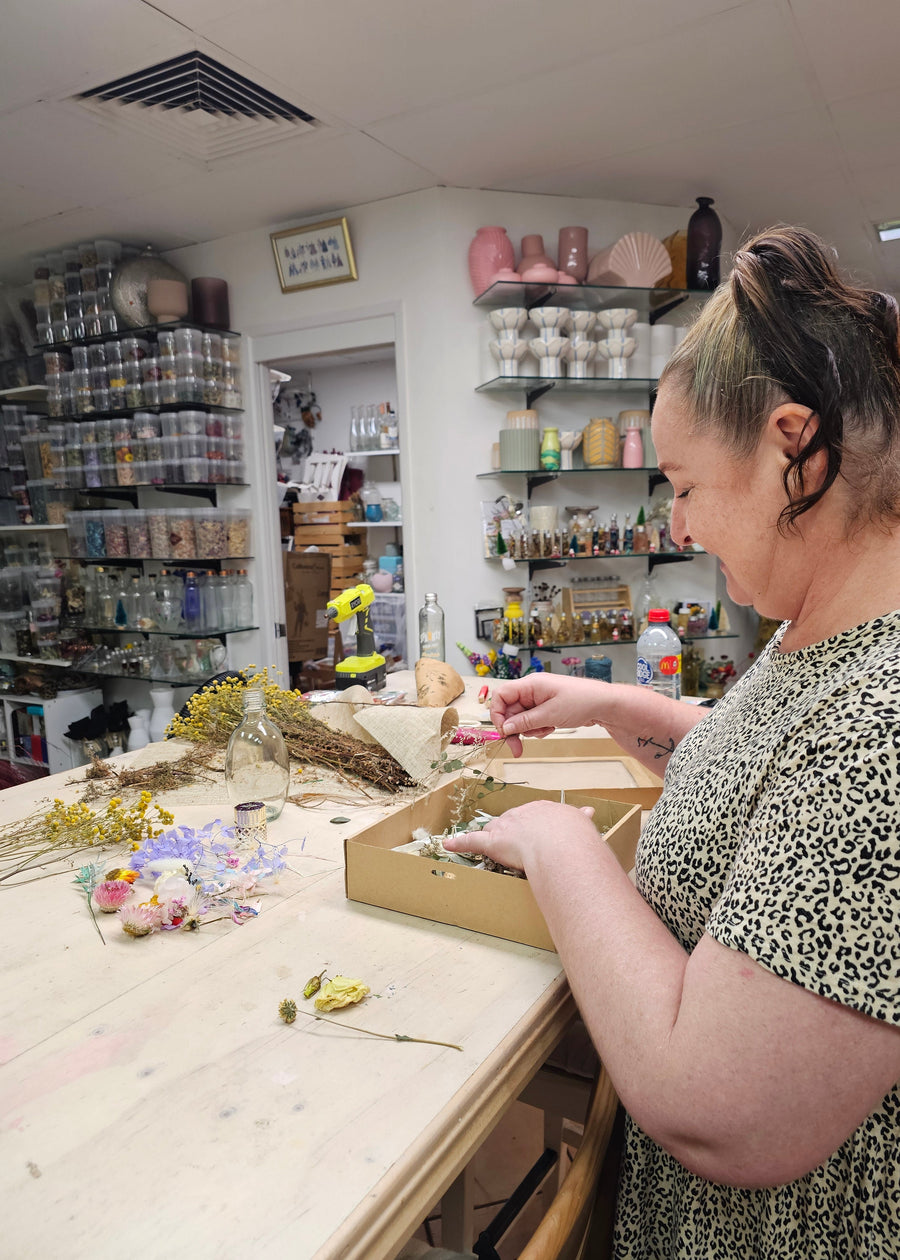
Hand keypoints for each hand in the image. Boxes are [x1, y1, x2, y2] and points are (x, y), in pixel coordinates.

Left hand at [443, 801, 595, 871]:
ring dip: (491, 838)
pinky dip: (460, 843)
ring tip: (490, 845)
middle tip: (518, 845)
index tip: (535, 831)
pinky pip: (473, 841)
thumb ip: (580, 818)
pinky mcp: (493, 842)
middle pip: (511, 822)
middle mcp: (521, 814)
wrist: (559, 840)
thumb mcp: (580, 822)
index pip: (532, 815)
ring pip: (493, 831)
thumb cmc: (572, 834)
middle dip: (513, 832)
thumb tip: (589, 813)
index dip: (533, 826)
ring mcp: (505, 827)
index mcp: (542, 809)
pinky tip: (448, 844)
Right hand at [490, 674, 611, 755]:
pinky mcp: (546, 709)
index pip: (501, 696)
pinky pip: (533, 722)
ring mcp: (539, 700)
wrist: (604, 705)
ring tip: (546, 729)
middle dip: (514, 729)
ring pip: (521, 719)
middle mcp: (532, 691)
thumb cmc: (581, 701)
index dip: (497, 714)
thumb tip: (505, 728)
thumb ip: (525, 721)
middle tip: (517, 749)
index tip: (503, 732)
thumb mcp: (550, 714)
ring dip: (530, 730)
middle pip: (510, 711)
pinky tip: (551, 728)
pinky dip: (539, 729)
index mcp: (530, 684)